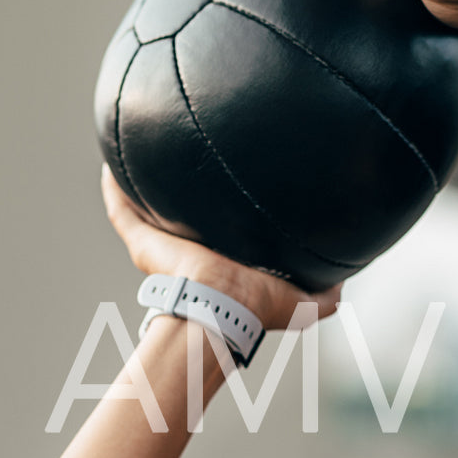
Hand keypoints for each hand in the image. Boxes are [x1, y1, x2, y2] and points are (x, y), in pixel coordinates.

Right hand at [101, 165, 341, 330]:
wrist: (222, 309)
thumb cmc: (257, 310)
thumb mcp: (304, 304)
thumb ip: (326, 295)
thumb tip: (345, 286)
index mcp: (224, 263)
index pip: (226, 234)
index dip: (231, 214)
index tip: (240, 188)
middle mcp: (191, 252)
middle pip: (185, 217)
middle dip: (188, 193)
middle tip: (195, 158)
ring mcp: (162, 246)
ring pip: (147, 209)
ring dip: (145, 184)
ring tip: (149, 147)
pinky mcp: (142, 240)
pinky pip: (120, 208)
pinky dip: (114, 187)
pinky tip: (113, 162)